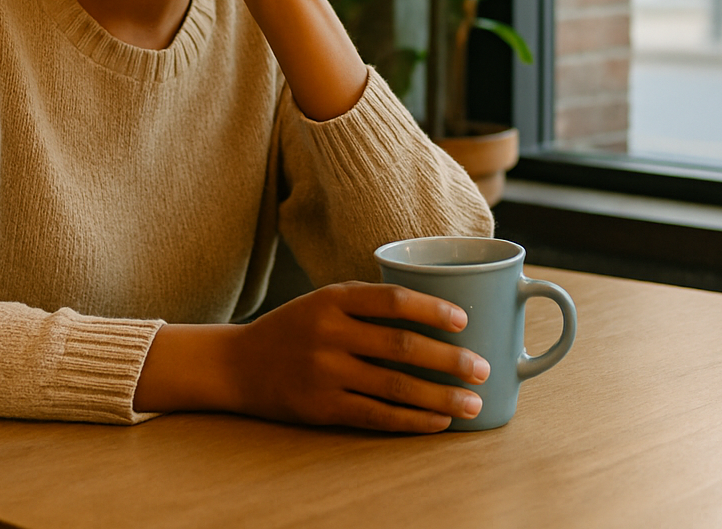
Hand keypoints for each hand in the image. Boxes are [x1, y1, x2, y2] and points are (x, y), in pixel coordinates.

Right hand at [226, 282, 489, 432]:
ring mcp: (325, 373)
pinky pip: (376, 415)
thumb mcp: (325, 299)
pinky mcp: (322, 407)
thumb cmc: (295, 327)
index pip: (392, 300)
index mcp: (333, 299)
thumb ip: (369, 299)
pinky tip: (437, 422)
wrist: (238, 364)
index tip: (464, 320)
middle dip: (449, 359)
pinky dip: (411, 420)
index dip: (432, 309)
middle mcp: (329, 333)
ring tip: (472, 402)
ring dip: (439, 396)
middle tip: (483, 368)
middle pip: (401, 346)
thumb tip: (435, 306)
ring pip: (394, 386)